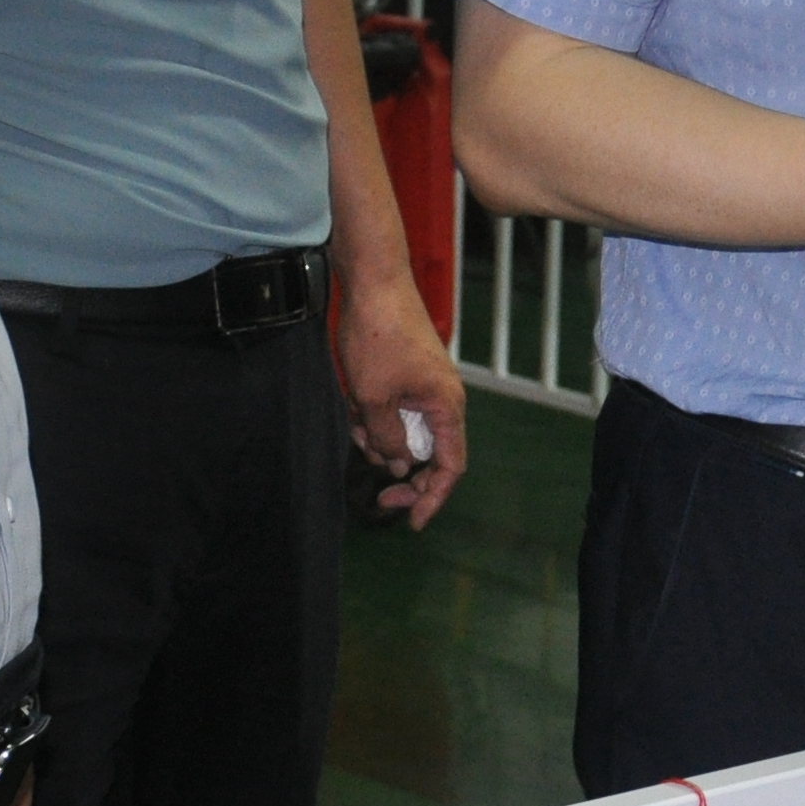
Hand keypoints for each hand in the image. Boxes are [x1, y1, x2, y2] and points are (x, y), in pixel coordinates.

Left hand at [332, 282, 467, 529]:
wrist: (373, 283)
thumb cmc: (377, 337)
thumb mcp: (374, 398)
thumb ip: (388, 438)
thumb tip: (398, 463)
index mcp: (445, 405)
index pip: (450, 465)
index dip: (433, 497)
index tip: (412, 522)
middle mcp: (441, 399)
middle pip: (429, 454)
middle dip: (401, 474)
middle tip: (377, 496)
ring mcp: (423, 387)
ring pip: (406, 434)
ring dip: (380, 442)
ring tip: (355, 430)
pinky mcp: (405, 376)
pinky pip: (394, 412)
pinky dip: (375, 420)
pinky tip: (353, 412)